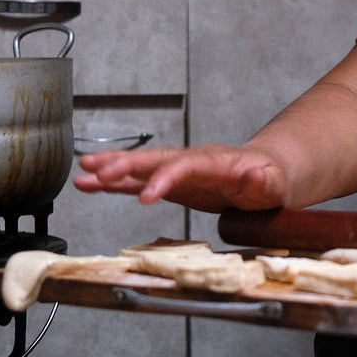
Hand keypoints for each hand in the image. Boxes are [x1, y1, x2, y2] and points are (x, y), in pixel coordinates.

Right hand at [73, 144, 289, 212]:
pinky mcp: (170, 183)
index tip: (145, 197)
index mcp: (216, 162)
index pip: (185, 166)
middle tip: (96, 171)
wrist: (267, 175)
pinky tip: (91, 185)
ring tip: (82, 175)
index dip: (164, 179)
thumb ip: (265, 181)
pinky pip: (138, 181)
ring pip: (141, 167)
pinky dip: (115, 183)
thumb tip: (259, 175)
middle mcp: (191, 161)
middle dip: (125, 165)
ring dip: (111, 170)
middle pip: (155, 160)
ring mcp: (178, 170)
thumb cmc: (270, 181)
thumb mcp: (274, 184)